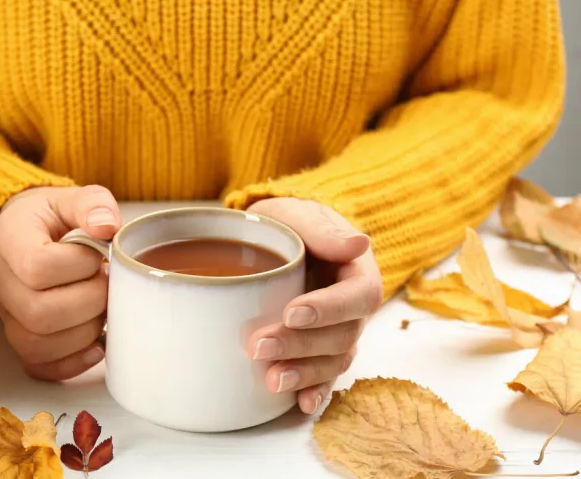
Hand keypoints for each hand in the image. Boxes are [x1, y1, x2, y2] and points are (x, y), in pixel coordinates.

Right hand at [0, 185, 120, 379]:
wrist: (25, 234)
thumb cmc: (51, 218)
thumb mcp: (68, 198)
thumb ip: (91, 204)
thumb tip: (108, 226)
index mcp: (9, 241)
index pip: (37, 266)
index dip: (78, 265)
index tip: (98, 255)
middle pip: (39, 313)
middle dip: (89, 302)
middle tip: (108, 285)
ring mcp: (6, 315)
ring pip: (37, 345)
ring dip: (84, 332)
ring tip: (103, 308)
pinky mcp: (20, 338)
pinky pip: (38, 366)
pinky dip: (72, 363)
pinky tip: (97, 345)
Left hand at [246, 198, 382, 413]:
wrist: (275, 238)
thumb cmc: (289, 222)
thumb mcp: (300, 214)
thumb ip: (322, 229)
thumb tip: (358, 243)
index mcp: (357, 271)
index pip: (358, 295)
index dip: (330, 309)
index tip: (292, 313)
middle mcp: (353, 307)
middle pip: (343, 335)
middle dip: (302, 345)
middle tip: (259, 345)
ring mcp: (337, 331)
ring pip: (334, 360)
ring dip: (305, 373)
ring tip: (271, 379)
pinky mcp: (317, 349)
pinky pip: (324, 376)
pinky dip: (314, 391)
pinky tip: (300, 404)